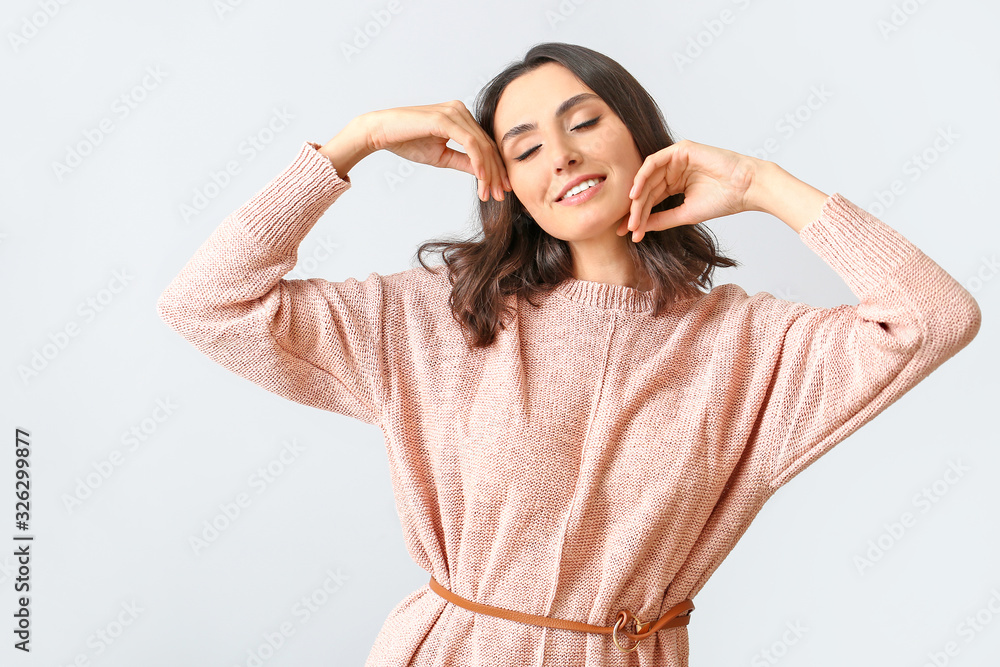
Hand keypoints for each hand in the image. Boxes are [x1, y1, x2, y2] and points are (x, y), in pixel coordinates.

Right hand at [360, 101, 510, 201]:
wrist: (381, 132)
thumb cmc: (407, 141)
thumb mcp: (442, 156)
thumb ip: (464, 162)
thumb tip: (484, 173)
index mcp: (461, 117)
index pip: (485, 144)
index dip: (496, 168)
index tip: (501, 189)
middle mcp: (460, 110)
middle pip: (487, 145)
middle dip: (496, 173)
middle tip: (502, 195)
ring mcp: (454, 112)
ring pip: (481, 145)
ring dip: (488, 172)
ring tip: (491, 193)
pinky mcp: (446, 118)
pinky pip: (470, 143)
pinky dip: (478, 161)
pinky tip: (482, 178)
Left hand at [619, 139, 761, 241]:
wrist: (745, 189)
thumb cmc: (723, 201)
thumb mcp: (685, 214)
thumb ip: (662, 219)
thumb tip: (639, 229)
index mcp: (675, 184)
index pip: (651, 199)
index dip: (639, 216)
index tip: (629, 233)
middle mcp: (673, 170)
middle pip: (647, 189)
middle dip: (636, 209)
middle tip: (628, 228)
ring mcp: (676, 159)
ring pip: (648, 177)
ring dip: (637, 196)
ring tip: (632, 215)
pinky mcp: (680, 149)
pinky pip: (654, 161)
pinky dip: (643, 176)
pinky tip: (636, 193)